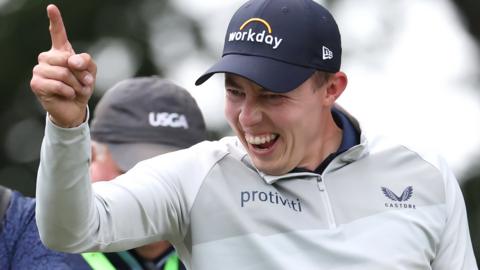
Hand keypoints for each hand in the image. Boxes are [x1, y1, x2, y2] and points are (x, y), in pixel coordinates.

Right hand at [30, 4, 96, 127]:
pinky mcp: (36, 83)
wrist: (75, 107)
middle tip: (84, 82)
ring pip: (62, 72)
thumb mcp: (90, 72)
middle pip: (66, 58)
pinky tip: (69, 95)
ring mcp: (39, 70)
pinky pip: (57, 85)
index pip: (57, 33)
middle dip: (80, 73)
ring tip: (77, 90)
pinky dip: (68, 91)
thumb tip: (72, 61)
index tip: (52, 8)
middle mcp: (47, 58)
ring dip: (75, 84)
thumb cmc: (81, 87)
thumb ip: (86, 61)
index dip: (55, 20)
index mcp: (61, 52)